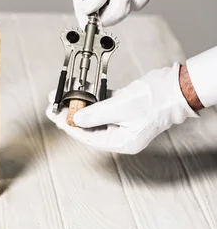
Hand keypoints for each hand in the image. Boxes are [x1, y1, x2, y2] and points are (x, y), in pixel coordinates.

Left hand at [45, 63, 197, 153]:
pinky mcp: (122, 107)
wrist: (175, 87)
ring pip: (93, 114)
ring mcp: (121, 120)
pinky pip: (101, 104)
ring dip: (78, 104)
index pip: (87, 137)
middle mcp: (120, 134)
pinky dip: (90, 97)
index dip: (70, 126)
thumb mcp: (119, 108)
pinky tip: (78, 91)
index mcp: (120, 142)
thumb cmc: (154, 101)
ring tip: (61, 97)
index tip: (56, 116)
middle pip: (88, 125)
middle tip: (54, 106)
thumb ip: (95, 114)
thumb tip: (76, 119)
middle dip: (70, 114)